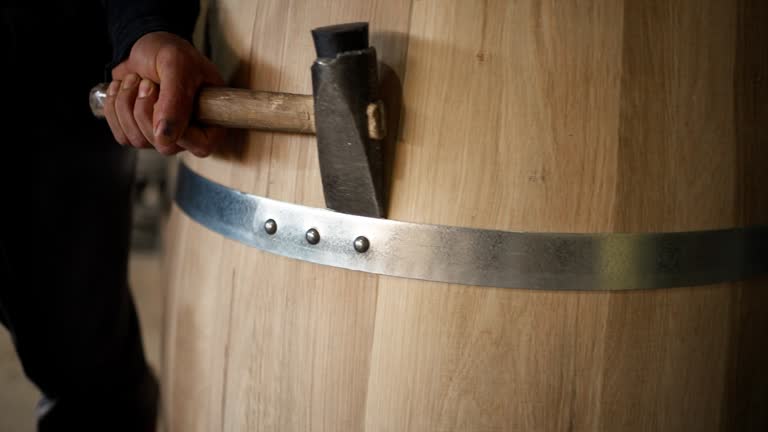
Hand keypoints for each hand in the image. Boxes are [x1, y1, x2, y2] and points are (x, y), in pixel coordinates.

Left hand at [103, 31, 224, 156]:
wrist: (146, 46)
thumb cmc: (171, 52)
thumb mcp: (178, 67)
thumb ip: (175, 101)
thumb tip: (165, 137)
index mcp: (211, 120)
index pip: (200, 144)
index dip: (178, 126)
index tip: (162, 94)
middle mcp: (189, 134)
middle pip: (164, 145)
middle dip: (146, 109)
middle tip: (148, 83)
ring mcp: (163, 135)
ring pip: (137, 140)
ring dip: (127, 104)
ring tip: (136, 81)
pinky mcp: (139, 132)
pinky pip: (121, 135)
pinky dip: (114, 108)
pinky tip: (123, 89)